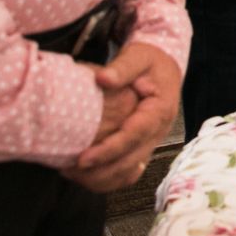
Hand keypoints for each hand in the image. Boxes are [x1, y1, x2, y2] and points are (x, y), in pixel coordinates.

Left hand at [70, 42, 180, 191]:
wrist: (166, 67)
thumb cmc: (151, 62)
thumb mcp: (139, 56)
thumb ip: (123, 67)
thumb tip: (103, 79)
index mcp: (159, 111)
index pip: (134, 137)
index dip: (108, 150)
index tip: (83, 158)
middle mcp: (158, 132)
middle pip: (131, 162)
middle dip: (100, 171)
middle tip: (70, 170)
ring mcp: (152, 142)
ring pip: (129, 172)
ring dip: (102, 179)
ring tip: (73, 174)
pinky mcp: (143, 147)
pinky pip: (128, 172)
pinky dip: (109, 179)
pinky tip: (88, 176)